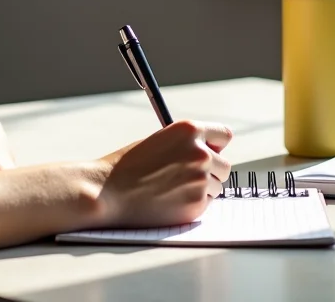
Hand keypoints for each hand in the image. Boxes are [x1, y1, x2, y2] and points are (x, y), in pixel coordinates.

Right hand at [96, 120, 232, 227]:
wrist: (110, 192)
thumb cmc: (128, 165)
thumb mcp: (159, 140)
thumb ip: (186, 143)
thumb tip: (208, 152)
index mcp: (189, 130)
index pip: (223, 135)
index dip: (216, 145)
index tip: (211, 151)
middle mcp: (200, 153)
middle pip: (224, 164)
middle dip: (211, 170)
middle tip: (188, 175)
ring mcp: (201, 180)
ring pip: (216, 186)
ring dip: (202, 188)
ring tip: (173, 188)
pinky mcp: (197, 205)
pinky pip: (206, 204)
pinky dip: (193, 203)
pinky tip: (170, 200)